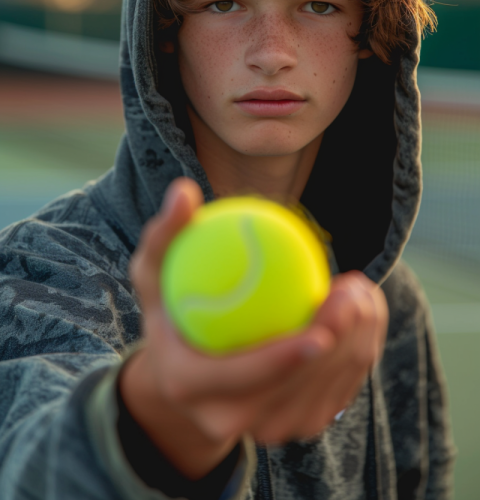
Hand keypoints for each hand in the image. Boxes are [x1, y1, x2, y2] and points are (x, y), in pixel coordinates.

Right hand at [121, 178, 388, 476]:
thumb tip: (183, 191)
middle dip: (340, 342)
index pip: (242, 376)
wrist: (184, 376)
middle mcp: (228, 418)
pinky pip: (339, 391)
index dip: (285, 359)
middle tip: (354, 290)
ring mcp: (266, 428)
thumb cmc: (170, 311)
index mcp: (189, 383)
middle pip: (297, 388)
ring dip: (357, 340)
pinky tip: (361, 314)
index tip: (320, 327)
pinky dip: (357, 352)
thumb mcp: (155, 272)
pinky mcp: (295, 426)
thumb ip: (166, 235)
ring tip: (361, 292)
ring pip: (329, 390)